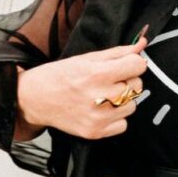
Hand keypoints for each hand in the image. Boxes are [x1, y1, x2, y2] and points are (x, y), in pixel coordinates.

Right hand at [15, 37, 147, 141]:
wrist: (35, 99)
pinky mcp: (95, 132)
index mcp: (96, 74)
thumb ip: (117, 52)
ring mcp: (98, 118)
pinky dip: (116, 118)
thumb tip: (142, 44)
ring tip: (102, 95)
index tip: (125, 65)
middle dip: (127, 81)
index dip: (133, 63)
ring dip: (123, 100)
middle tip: (108, 81)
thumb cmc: (59, 76)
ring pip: (132, 106)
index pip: (138, 66)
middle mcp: (99, 97)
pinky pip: (123, 124)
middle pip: (137, 86)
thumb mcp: (86, 58)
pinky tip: (101, 110)